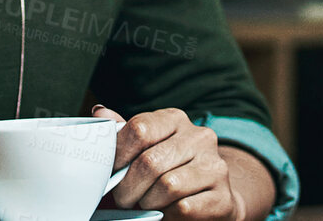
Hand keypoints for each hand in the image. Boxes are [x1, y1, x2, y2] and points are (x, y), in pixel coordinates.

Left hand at [94, 105, 244, 220]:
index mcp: (175, 120)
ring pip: (167, 186)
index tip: (110, 173)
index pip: (140, 128)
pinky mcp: (222, 197)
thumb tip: (99, 112)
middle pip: (150, 162)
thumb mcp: (148, 148)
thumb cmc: (171, 171)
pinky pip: (183, 207)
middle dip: (128, 188)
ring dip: (148, 202)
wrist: (212, 197)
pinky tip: (167, 212)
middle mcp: (199, 137)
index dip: (117, 155)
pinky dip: (168, 215)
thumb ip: (125, 133)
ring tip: (145, 204)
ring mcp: (214, 166)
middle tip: (122, 199)